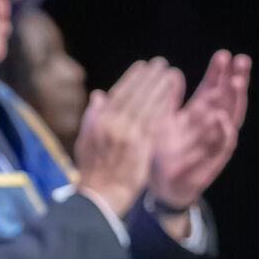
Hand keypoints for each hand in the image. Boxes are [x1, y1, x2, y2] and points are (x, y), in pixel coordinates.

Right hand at [75, 58, 183, 219]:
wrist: (99, 195)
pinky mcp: (139, 143)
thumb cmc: (93, 171)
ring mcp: (125, 132)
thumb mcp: (86, 140)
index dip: (131, 78)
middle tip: (160, 63)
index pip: (117, 93)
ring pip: (144, 103)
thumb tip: (98, 94)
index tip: (142, 66)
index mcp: (97, 120)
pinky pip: (153, 118)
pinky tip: (171, 93)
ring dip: (158, 85)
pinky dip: (162, 103)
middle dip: (147, 77)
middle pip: (133, 94)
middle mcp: (110, 122)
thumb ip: (93, 116)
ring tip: (169, 72)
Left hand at [147, 50, 251, 208]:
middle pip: (228, 98)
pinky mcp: (214, 159)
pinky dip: (224, 130)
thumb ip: (169, 99)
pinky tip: (222, 116)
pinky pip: (223, 144)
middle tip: (242, 60)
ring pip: (232, 116)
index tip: (223, 55)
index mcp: (198, 112)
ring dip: (236, 99)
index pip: (212, 88)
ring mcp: (215, 140)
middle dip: (236, 79)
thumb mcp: (162, 119)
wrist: (159, 185)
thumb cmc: (161, 151)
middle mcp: (211, 124)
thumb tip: (174, 72)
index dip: (218, 72)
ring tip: (238, 81)